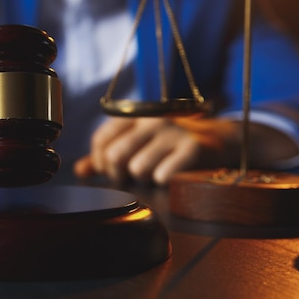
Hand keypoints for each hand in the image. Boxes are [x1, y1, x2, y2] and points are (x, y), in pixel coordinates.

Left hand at [73, 116, 298, 184]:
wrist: (220, 140)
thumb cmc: (171, 145)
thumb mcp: (139, 144)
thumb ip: (107, 156)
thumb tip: (78, 170)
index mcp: (136, 116)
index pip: (101, 139)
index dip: (99, 161)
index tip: (110, 170)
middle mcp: (152, 120)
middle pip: (115, 156)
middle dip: (119, 175)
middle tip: (132, 176)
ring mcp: (173, 132)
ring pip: (138, 169)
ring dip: (144, 180)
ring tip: (156, 173)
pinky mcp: (192, 148)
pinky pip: (162, 175)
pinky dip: (164, 182)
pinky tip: (172, 175)